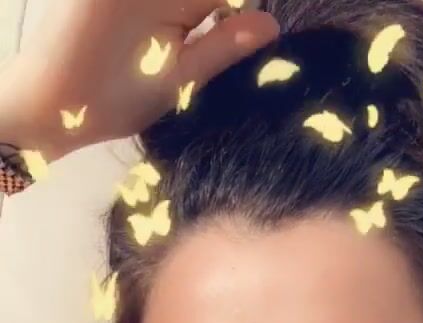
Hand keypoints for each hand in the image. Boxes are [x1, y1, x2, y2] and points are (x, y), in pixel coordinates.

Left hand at [2, 0, 278, 159]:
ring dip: (196, 13)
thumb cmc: (110, 103)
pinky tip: (157, 39)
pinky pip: (157, 1)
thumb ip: (224, 47)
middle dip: (215, 11)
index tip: (254, 34)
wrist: (42, 101)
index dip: (242, 10)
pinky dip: (168, 13)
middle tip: (213, 42)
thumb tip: (271, 25)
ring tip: (184, 43)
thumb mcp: (176, 82)